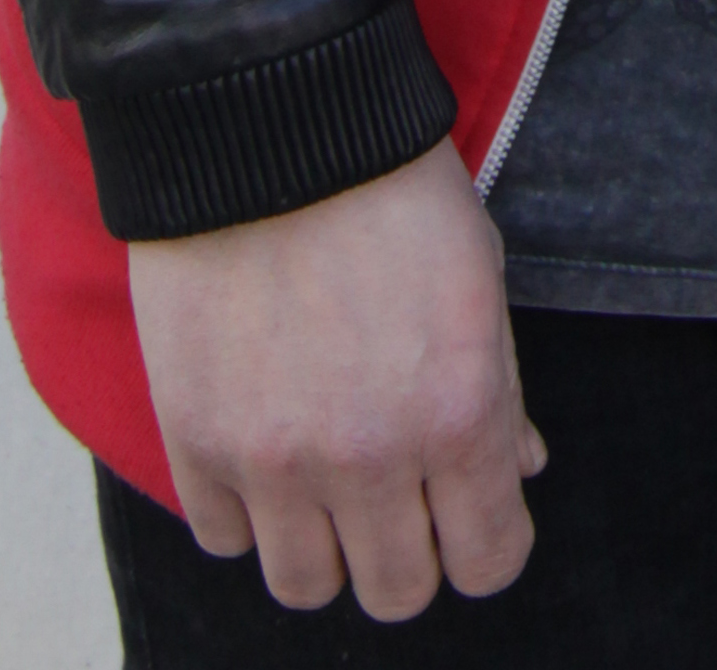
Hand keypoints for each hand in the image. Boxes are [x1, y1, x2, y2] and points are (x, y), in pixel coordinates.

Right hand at [129, 137, 544, 618]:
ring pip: (305, 588)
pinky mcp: (196, 442)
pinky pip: (225, 539)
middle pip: (398, 592)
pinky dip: (247, 511)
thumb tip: (520, 473)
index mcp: (458, 414)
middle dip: (409, 550)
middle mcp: (370, 456)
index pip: (488, 564)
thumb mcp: (480, 277)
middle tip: (400, 494)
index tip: (473, 513)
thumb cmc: (393, 191)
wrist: (272, 125)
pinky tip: (264, 449)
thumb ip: (501, 390)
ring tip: (327, 480)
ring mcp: (275, 460)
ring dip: (324, 543)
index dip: (486, 543)